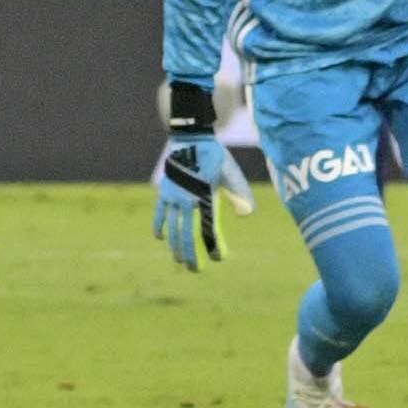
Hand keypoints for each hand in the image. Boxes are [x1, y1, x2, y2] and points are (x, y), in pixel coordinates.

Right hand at [155, 132, 257, 269]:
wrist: (190, 137)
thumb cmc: (214, 155)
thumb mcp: (231, 172)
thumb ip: (240, 193)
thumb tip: (247, 215)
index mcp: (203, 197)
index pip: (208, 229)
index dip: (213, 246)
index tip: (219, 258)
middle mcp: (185, 201)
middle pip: (187, 235)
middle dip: (191, 254)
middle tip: (197, 269)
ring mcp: (172, 197)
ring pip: (172, 229)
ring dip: (176, 246)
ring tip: (180, 260)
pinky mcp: (164, 192)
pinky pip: (159, 214)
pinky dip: (160, 226)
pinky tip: (161, 237)